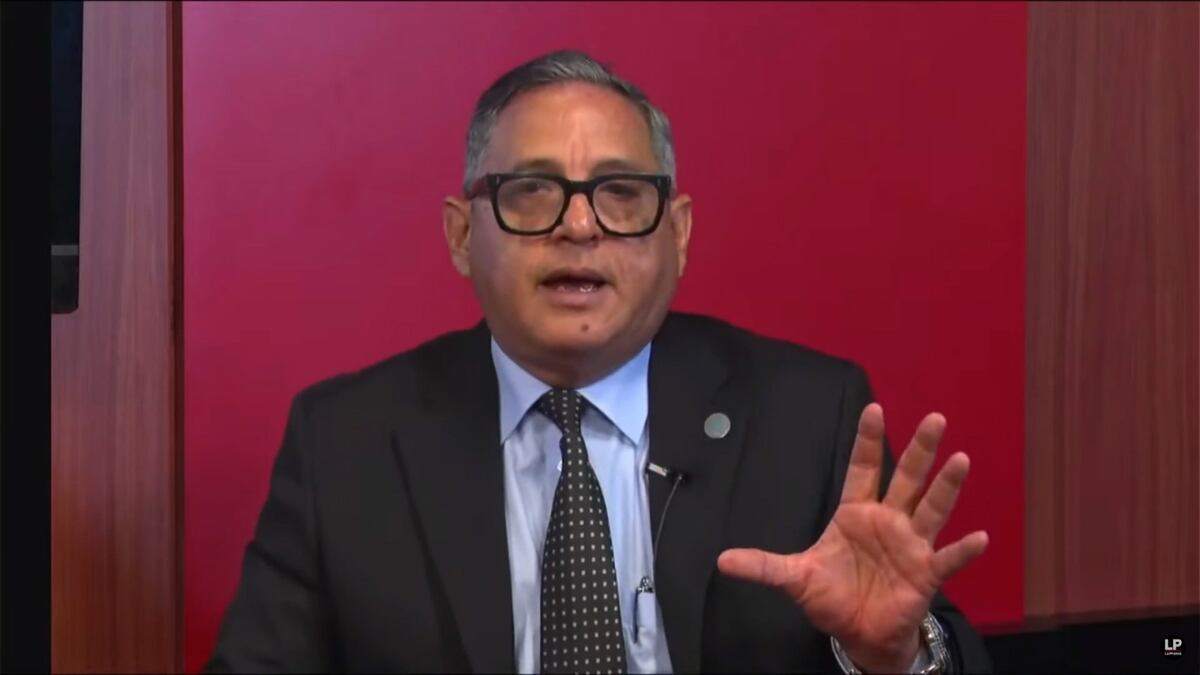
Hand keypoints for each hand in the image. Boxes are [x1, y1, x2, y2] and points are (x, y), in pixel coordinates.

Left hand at [717, 403, 987, 672]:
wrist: (859, 634)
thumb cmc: (833, 596)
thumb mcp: (795, 578)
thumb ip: (764, 566)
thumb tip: (722, 561)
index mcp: (855, 514)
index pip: (862, 470)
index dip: (868, 441)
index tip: (874, 409)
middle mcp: (888, 522)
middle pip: (906, 479)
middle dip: (919, 450)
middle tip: (934, 417)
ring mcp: (910, 546)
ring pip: (931, 509)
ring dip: (946, 487)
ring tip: (960, 460)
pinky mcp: (925, 575)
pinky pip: (948, 559)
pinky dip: (963, 550)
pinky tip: (980, 537)